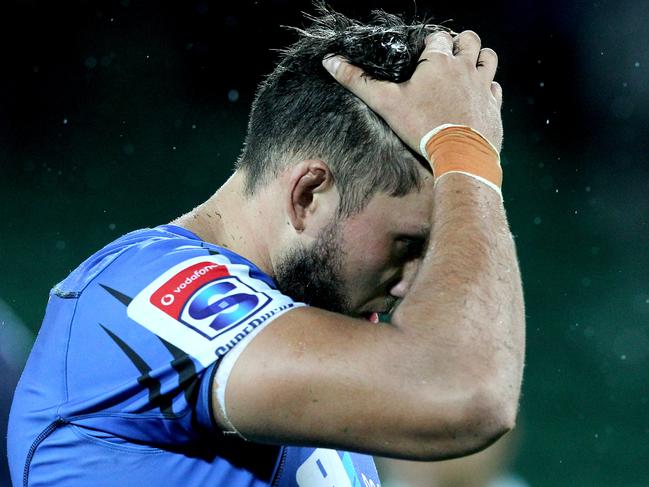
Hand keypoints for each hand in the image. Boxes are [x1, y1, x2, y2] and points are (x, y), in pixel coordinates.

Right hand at [322, 30, 503, 152]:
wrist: (460, 156)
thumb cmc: (422, 128)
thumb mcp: (385, 104)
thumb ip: (358, 81)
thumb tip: (330, 62)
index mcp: (438, 61)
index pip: (437, 37)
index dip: (430, 43)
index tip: (422, 54)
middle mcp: (465, 67)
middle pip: (468, 39)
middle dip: (458, 44)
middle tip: (446, 59)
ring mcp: (483, 85)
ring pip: (488, 58)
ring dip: (478, 59)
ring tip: (464, 71)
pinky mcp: (493, 104)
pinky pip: (495, 87)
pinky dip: (487, 87)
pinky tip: (476, 96)